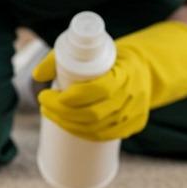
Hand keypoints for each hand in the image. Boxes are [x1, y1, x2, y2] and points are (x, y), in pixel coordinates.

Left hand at [32, 20, 186, 141]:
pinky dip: (83, 134)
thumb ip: (62, 58)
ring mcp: (135, 113)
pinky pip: (105, 136)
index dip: (69, 97)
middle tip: (44, 105)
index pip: (97, 90)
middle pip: (93, 114)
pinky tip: (69, 127)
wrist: (149, 69)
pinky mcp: (134, 124)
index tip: (46, 94)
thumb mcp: (93, 51)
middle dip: (62, 113)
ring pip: (97, 129)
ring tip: (51, 114)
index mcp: (126, 73)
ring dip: (68, 125)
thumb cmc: (114, 58)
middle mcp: (133, 95)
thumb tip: (37, 75)